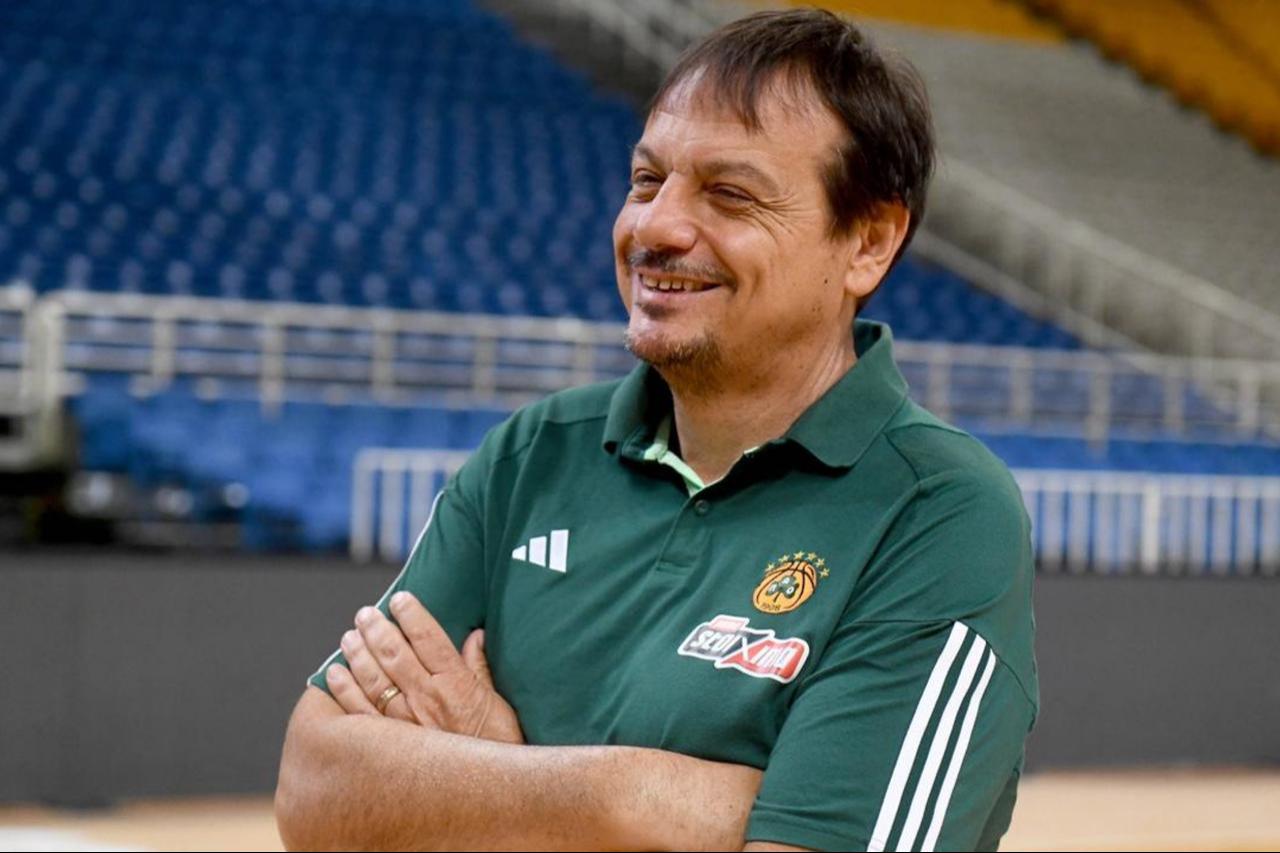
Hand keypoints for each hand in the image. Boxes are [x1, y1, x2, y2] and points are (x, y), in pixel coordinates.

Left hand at [324, 591, 523, 743]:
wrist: (490, 791)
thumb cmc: (497, 744)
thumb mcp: (497, 702)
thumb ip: (480, 667)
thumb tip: (475, 636)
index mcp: (456, 683)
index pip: (429, 639)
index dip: (412, 615)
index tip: (400, 599)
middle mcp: (428, 698)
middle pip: (396, 654)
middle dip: (377, 629)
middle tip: (365, 614)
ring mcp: (406, 722)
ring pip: (374, 679)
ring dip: (358, 654)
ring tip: (349, 636)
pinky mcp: (390, 745)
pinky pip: (360, 713)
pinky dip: (344, 691)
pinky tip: (334, 674)